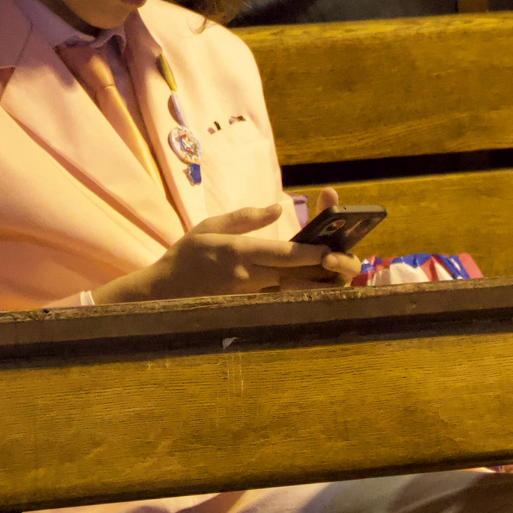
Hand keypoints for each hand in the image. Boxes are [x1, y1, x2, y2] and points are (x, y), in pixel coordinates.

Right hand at [92, 186, 359, 302]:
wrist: (165, 294)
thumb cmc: (187, 256)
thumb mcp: (210, 227)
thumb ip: (245, 218)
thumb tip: (276, 208)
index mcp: (239, 253)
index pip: (280, 254)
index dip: (308, 252)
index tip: (330, 248)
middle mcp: (250, 276)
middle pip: (296, 273)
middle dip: (324, 268)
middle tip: (347, 260)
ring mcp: (253, 294)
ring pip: (296, 288)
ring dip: (320, 281)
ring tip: (341, 271)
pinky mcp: (254, 305)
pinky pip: (286, 297)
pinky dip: (306, 290)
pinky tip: (322, 283)